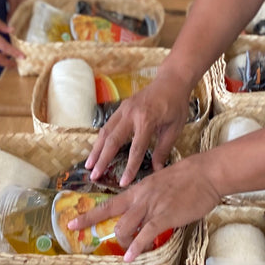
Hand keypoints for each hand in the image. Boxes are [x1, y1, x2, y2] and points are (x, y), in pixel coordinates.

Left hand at [69, 154, 221, 261]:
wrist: (206, 173)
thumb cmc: (189, 178)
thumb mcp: (162, 184)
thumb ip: (152, 198)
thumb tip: (148, 213)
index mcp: (138, 190)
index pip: (108, 204)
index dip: (89, 215)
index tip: (71, 223)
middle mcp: (140, 198)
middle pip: (110, 214)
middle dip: (96, 228)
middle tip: (90, 242)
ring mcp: (150, 207)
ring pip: (125, 227)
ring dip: (123, 243)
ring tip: (128, 252)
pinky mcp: (164, 216)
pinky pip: (145, 234)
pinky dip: (137, 248)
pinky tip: (133, 257)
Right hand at [85, 70, 192, 185]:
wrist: (170, 81)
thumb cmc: (175, 106)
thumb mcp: (174, 128)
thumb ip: (163, 149)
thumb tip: (157, 170)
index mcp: (147, 120)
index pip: (136, 149)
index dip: (129, 167)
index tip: (123, 182)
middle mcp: (131, 114)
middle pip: (113, 140)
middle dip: (102, 160)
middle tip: (94, 176)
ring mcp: (124, 109)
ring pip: (105, 131)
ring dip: (96, 149)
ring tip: (89, 165)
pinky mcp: (121, 107)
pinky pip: (107, 125)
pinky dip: (100, 139)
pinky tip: (96, 150)